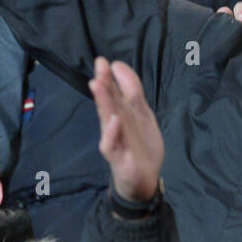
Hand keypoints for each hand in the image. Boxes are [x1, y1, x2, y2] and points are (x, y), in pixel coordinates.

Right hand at [91, 57, 163, 202]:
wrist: (143, 180)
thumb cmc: (138, 144)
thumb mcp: (141, 114)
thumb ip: (132, 91)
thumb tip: (119, 66)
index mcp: (122, 113)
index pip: (115, 92)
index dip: (111, 77)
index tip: (105, 61)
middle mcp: (115, 125)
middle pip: (108, 103)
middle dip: (104, 84)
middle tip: (99, 66)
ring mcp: (115, 141)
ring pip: (106, 119)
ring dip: (103, 102)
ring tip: (98, 85)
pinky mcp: (117, 159)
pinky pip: (111, 145)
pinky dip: (112, 133)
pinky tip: (113, 121)